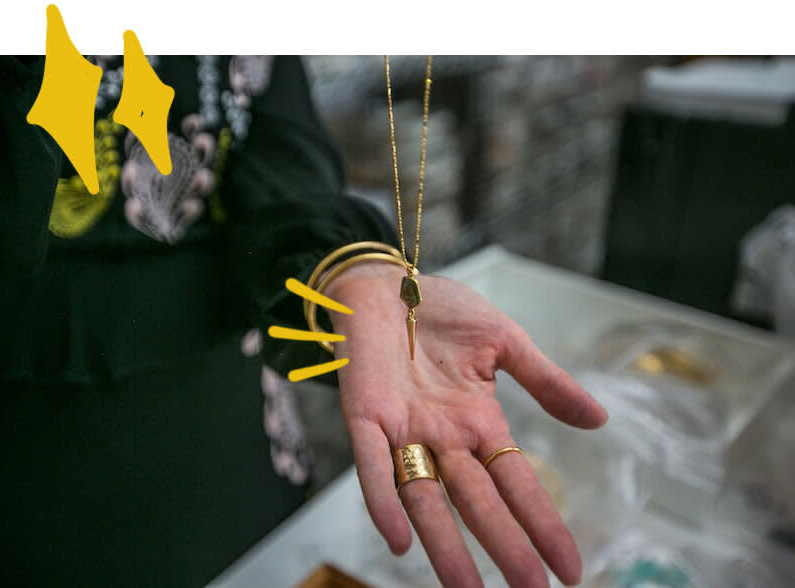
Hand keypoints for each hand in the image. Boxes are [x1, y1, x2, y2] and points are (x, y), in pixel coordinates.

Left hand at [325, 262, 607, 587]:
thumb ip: (545, 381)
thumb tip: (599, 420)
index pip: (517, 483)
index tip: (569, 569)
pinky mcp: (366, 415)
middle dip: (505, 546)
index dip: (542, 523)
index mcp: (478, 421)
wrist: (385, 281)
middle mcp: (443, 437)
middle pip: (478, 501)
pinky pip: (372, 465)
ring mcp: (404, 430)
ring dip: (446, 545)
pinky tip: (400, 540)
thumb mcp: (503, 341)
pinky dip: (384, 501)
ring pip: (426, 498)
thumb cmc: (439, 310)